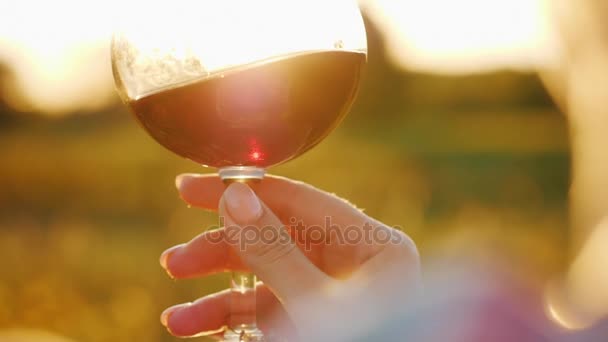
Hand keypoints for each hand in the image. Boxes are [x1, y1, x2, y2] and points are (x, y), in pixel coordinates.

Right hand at [159, 174, 419, 340]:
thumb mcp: (313, 303)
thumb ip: (274, 249)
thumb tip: (233, 196)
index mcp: (374, 245)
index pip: (298, 201)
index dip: (241, 191)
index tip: (187, 189)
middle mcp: (353, 262)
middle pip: (274, 238)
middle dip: (220, 253)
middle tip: (174, 263)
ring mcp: (331, 291)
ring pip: (264, 277)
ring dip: (217, 295)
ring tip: (177, 320)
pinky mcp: (312, 318)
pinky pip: (267, 309)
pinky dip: (232, 317)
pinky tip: (197, 328)